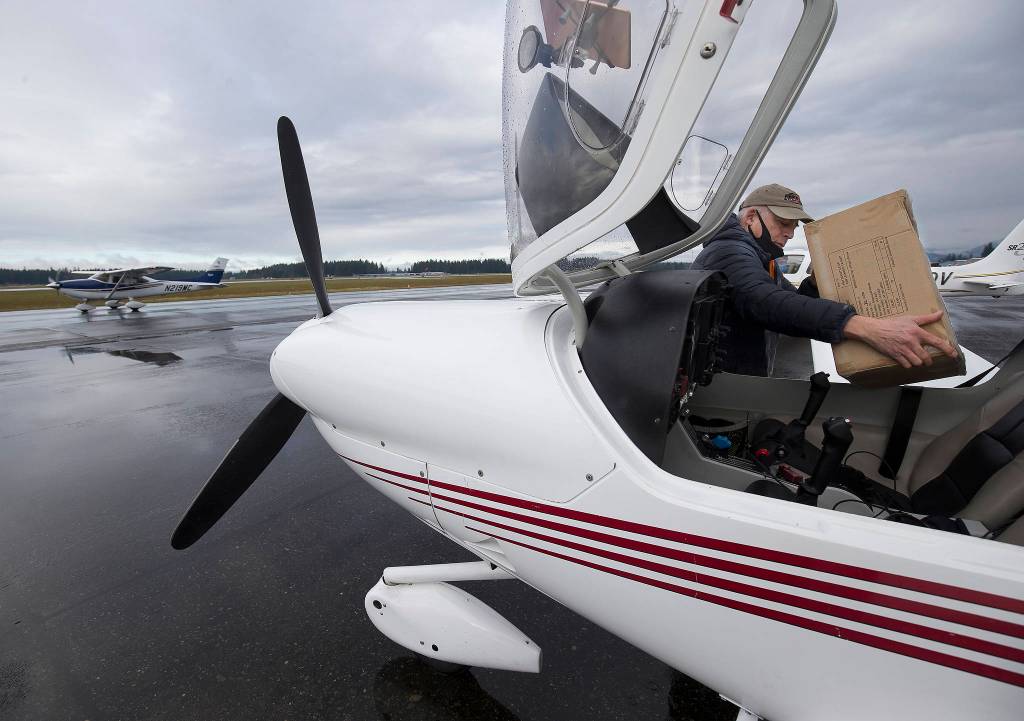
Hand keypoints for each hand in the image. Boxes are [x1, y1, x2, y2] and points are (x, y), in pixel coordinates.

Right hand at [842, 311, 958, 368]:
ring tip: (916, 359)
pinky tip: (907, 360)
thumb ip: (927, 318)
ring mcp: (903, 350)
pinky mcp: (895, 355)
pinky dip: (908, 365)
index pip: (936, 342)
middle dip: (928, 360)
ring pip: (917, 362)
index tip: (953, 354)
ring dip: (918, 362)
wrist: (874, 329)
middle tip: (927, 360)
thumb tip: (940, 313)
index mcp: (917, 332)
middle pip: (926, 357)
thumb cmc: (892, 323)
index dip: (947, 349)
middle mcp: (912, 342)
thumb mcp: (910, 319)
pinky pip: (906, 365)